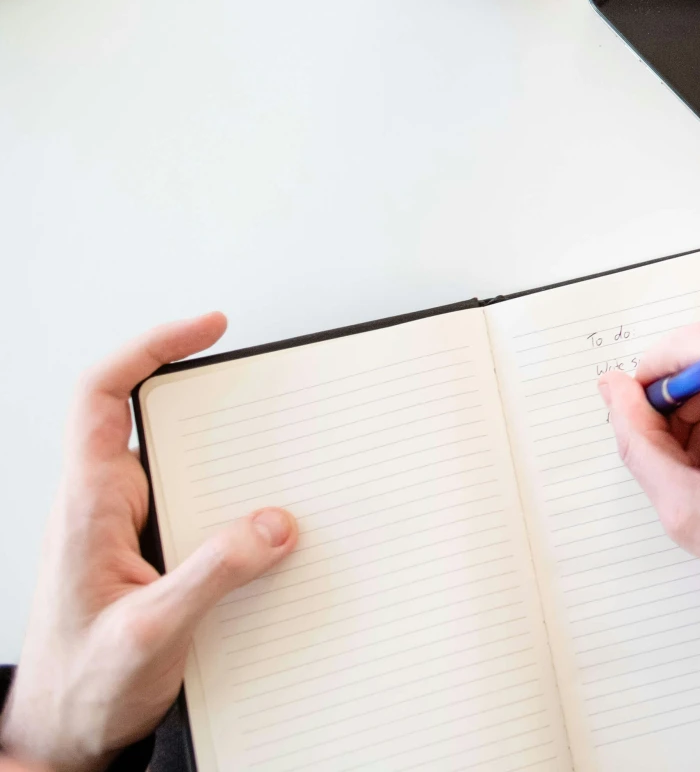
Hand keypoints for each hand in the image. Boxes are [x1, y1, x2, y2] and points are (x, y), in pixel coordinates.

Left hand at [0, 316, 298, 771]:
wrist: (61, 736)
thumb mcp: (150, 633)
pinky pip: (193, 502)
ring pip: (178, 462)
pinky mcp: (147, 553)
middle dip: (211, 397)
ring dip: (228, 456)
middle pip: (150, 416)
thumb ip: (212, 575)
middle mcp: (102, 506)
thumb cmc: (80, 689)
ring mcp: (124, 528)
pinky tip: (266, 523)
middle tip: (266, 386)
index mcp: (88, 506)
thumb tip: (273, 523)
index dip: (152, 347)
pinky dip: (234, 498)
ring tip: (280, 455)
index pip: (102, 395)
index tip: (208, 328)